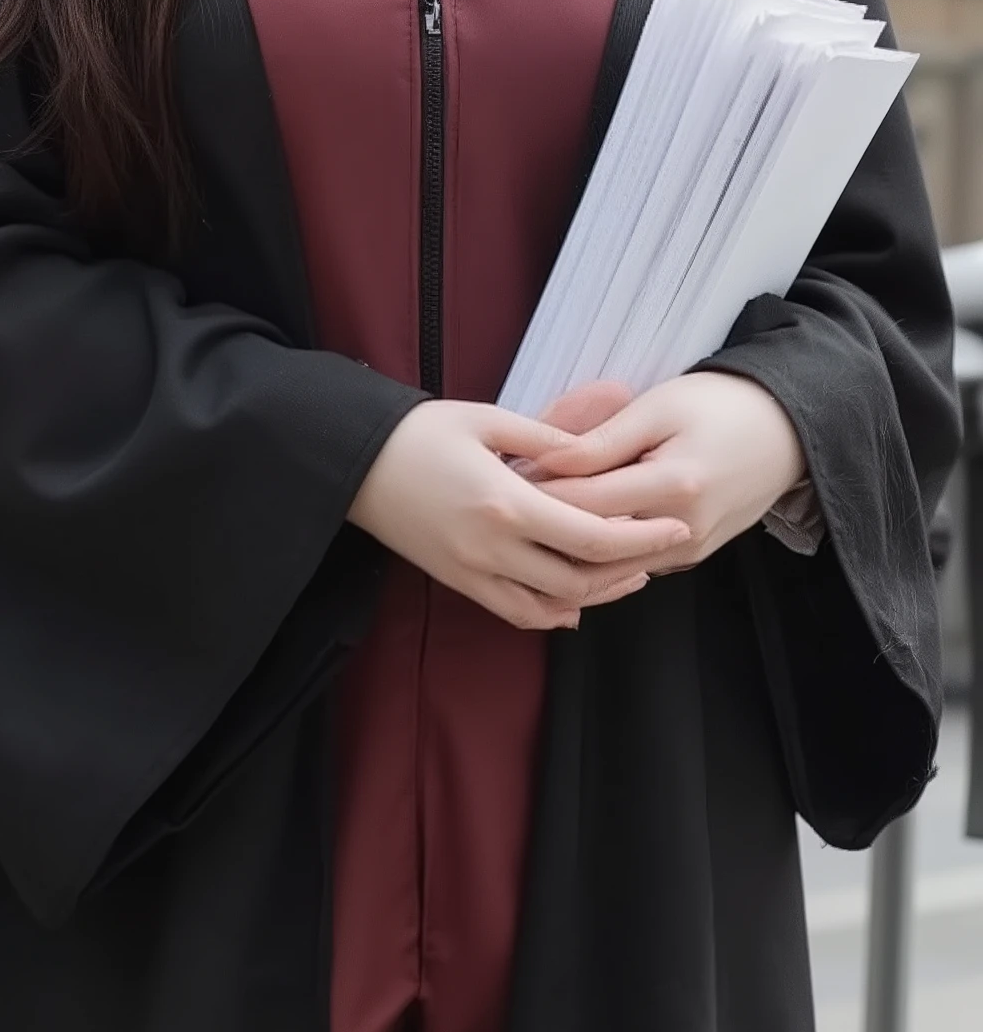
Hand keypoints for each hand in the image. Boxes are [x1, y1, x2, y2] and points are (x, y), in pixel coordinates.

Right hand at [346, 400, 691, 630]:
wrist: (355, 465)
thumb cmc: (419, 432)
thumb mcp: (486, 418)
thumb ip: (545, 437)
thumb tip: (593, 452)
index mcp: (506, 504)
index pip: (589, 537)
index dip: (640, 538)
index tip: (675, 527)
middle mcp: (493, 549)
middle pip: (580, 578)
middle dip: (630, 568)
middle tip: (665, 550)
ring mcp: (474, 572)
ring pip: (552, 605)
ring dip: (597, 594)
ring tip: (632, 573)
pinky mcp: (458, 582)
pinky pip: (515, 611)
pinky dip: (552, 613)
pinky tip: (576, 603)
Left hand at [522, 371, 806, 569]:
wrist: (787, 432)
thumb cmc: (720, 406)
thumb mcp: (659, 407)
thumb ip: (602, 440)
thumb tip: (547, 463)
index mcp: (674, 486)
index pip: (583, 504)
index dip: (536, 494)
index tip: (502, 478)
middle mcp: (682, 530)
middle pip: (591, 549)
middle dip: (543, 531)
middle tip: (503, 506)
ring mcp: (688, 552)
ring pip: (609, 569)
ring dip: (566, 549)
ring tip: (528, 520)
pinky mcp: (690, 558)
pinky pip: (632, 566)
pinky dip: (597, 553)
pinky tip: (568, 529)